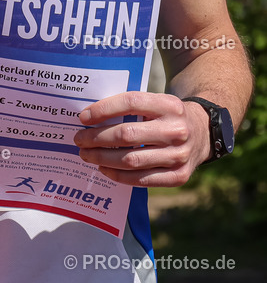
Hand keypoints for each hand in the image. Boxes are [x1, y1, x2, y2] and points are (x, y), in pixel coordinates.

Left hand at [74, 91, 210, 187]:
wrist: (203, 132)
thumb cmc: (167, 116)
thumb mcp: (156, 103)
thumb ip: (130, 107)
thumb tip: (89, 118)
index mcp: (170, 105)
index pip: (131, 103)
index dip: (103, 110)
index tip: (83, 117)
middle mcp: (177, 130)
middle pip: (127, 135)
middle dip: (96, 138)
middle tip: (79, 139)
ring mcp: (180, 155)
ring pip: (131, 160)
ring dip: (102, 158)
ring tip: (86, 155)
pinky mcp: (179, 176)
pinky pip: (142, 180)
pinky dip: (118, 176)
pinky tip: (104, 169)